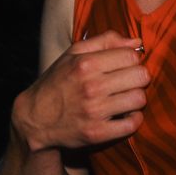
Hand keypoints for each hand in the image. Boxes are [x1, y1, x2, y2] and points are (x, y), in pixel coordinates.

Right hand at [13, 30, 148, 152]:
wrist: (34, 119)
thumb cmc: (57, 82)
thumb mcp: (72, 54)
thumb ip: (105, 41)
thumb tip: (137, 43)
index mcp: (86, 64)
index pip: (132, 56)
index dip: (132, 60)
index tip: (124, 67)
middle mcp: (91, 87)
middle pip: (141, 76)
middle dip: (137, 78)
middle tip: (127, 83)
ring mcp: (95, 111)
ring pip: (139, 99)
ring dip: (135, 99)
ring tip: (124, 98)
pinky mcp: (98, 133)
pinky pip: (133, 124)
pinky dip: (133, 119)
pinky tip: (124, 115)